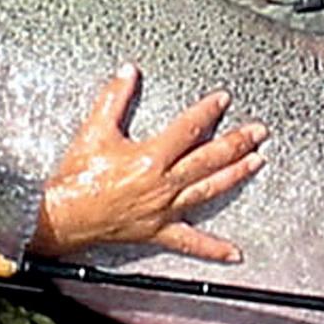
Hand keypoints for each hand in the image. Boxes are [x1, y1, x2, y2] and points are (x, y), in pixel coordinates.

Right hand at [27, 64, 267, 260]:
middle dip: (237, 142)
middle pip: (209, 159)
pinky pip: (190, 242)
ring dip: (236, 176)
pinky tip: (234, 253)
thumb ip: (114, 98)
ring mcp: (165, 209)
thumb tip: (128, 71)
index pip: (189, 129)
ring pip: (209, 191)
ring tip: (257, 162)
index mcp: (151, 158)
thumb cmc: (78, 176)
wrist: (64, 216)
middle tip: (259, 131)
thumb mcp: (95, 130)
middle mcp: (164, 184)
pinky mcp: (159, 231)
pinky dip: (213, 249)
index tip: (223, 100)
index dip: (208, 112)